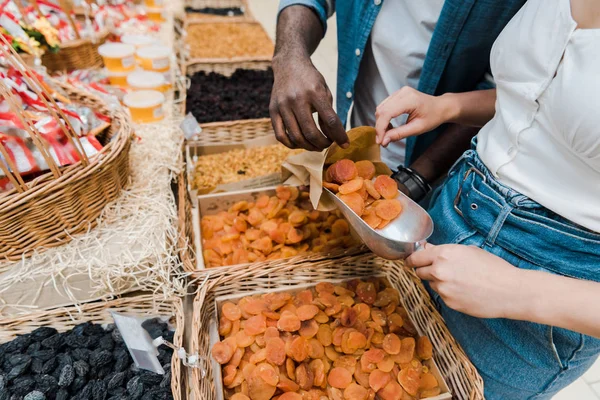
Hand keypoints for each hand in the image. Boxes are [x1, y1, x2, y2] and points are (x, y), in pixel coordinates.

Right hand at [270, 55, 347, 150]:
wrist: (289, 65)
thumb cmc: (310, 80)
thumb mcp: (325, 92)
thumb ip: (329, 113)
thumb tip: (332, 137)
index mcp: (314, 92)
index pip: (330, 120)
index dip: (339, 136)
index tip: (345, 144)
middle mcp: (297, 99)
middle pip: (311, 132)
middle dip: (322, 144)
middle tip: (327, 145)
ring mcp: (282, 105)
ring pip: (296, 137)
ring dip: (309, 147)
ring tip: (316, 146)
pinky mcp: (273, 110)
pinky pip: (280, 135)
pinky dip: (292, 144)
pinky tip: (300, 143)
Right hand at [375, 87, 455, 146]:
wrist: (440, 107)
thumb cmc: (433, 117)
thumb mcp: (417, 129)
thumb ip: (399, 134)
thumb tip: (384, 141)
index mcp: (409, 99)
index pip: (387, 113)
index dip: (380, 128)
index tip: (379, 141)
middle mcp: (402, 92)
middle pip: (381, 110)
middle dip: (379, 127)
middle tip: (382, 140)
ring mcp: (399, 92)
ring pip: (381, 108)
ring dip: (380, 122)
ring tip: (387, 134)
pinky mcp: (398, 94)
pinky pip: (385, 106)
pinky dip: (384, 118)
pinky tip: (389, 126)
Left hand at [406, 244, 524, 318]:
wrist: (509, 291)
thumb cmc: (493, 267)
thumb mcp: (469, 251)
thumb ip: (445, 251)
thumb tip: (428, 249)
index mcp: (443, 254)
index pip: (416, 258)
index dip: (412, 259)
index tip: (411, 261)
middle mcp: (439, 271)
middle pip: (419, 272)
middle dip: (425, 270)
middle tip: (437, 271)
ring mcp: (443, 288)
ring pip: (432, 284)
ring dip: (439, 282)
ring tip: (460, 281)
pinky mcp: (449, 303)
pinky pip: (442, 296)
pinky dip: (449, 293)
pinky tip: (465, 291)